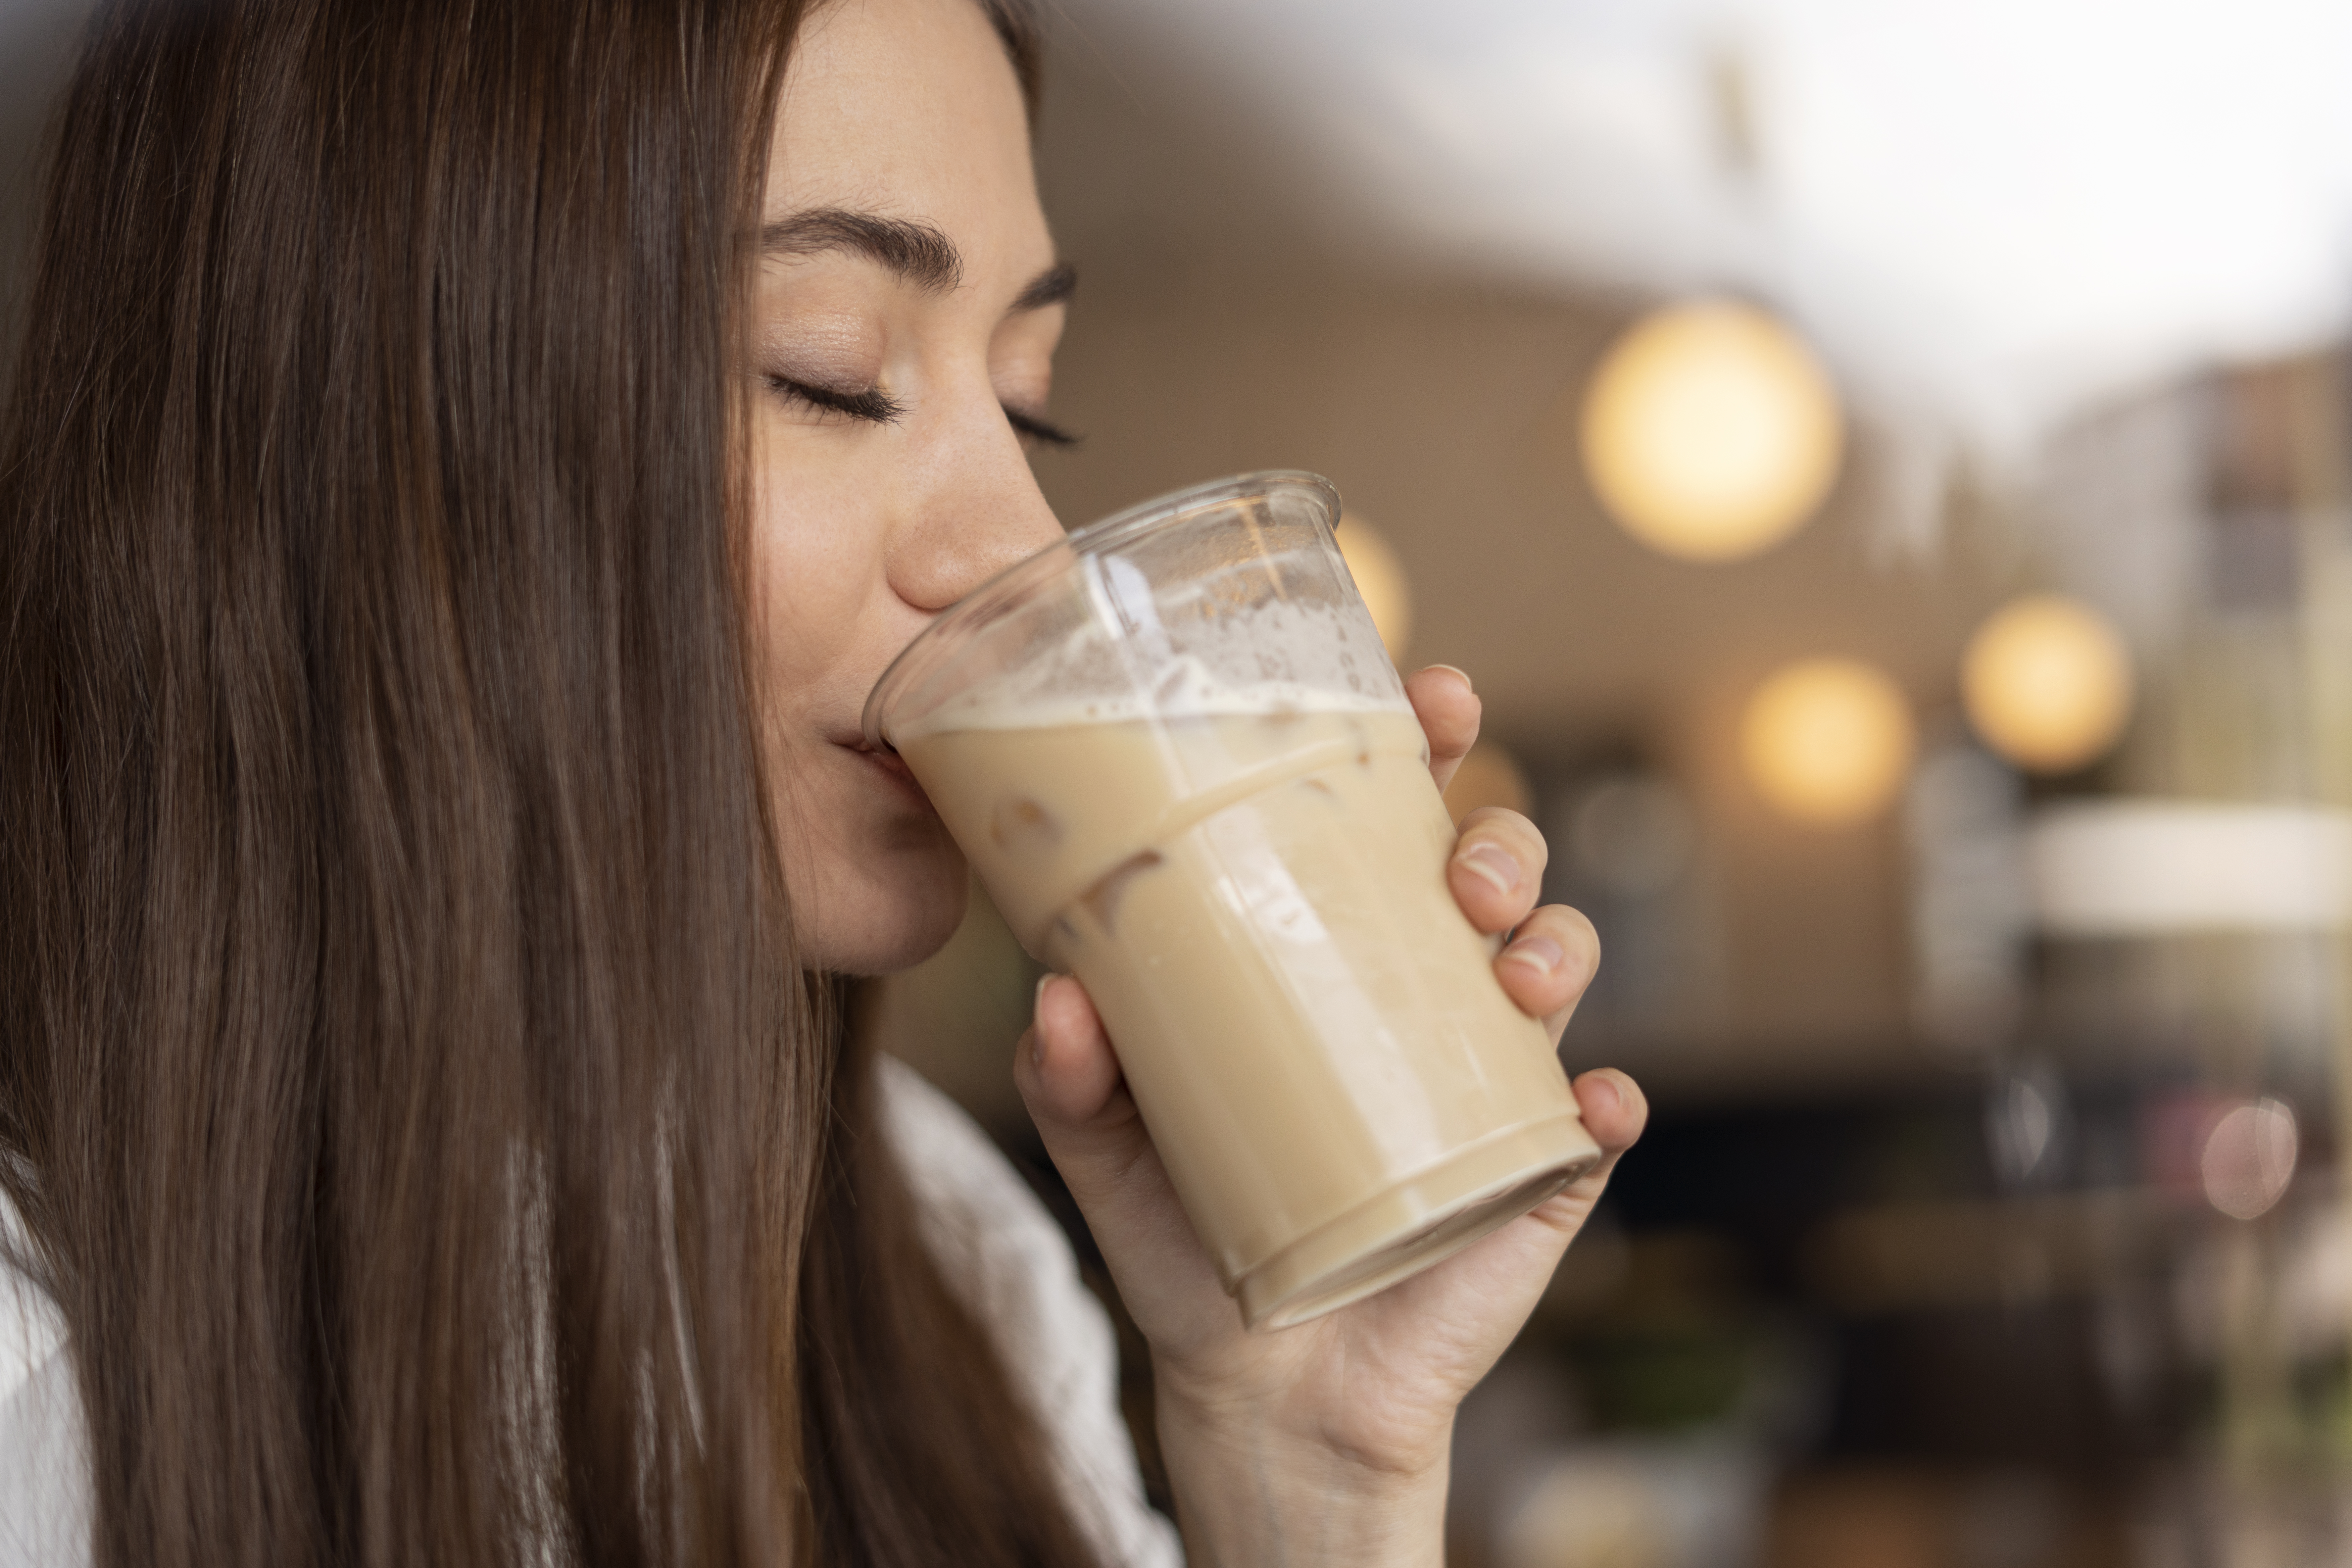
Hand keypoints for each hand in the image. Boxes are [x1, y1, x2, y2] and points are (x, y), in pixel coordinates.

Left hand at [1013, 665, 1646, 1566]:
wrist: (1258, 1387)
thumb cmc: (1190, 1238)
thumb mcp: (1110, 1151)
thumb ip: (1073, 1077)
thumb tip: (1054, 998)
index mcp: (1336, 953)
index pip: (1390, 821)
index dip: (1428, 744)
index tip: (1433, 697)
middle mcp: (1423, 996)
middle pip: (1495, 873)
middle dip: (1503, 842)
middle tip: (1464, 870)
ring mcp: (1489, 1082)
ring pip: (1559, 970)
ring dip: (1559, 946)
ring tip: (1517, 970)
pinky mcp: (1534, 1178)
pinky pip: (1598, 1128)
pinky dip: (1608, 1109)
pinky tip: (1592, 1103)